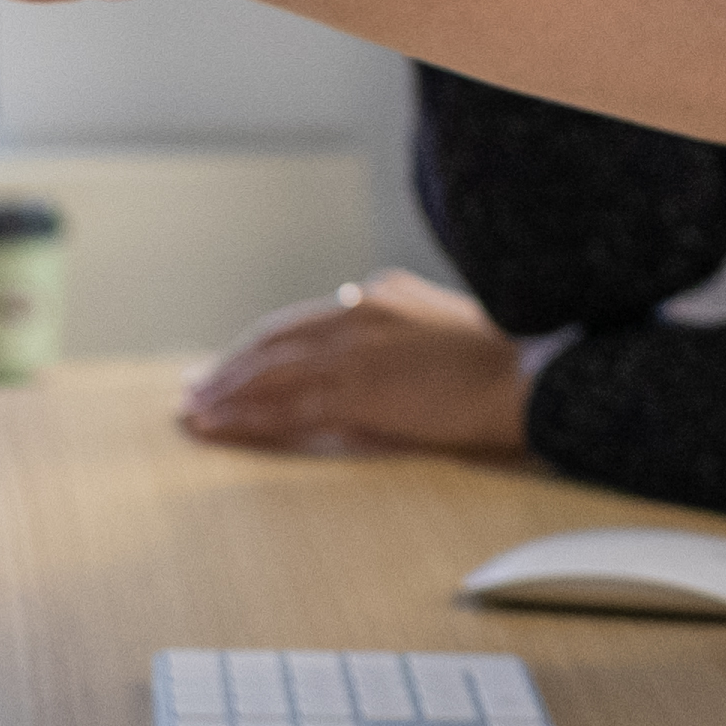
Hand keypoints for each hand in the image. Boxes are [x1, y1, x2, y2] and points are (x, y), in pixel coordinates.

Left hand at [180, 273, 532, 455]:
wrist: (531, 375)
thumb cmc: (502, 357)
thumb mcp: (442, 319)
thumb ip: (400, 314)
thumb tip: (364, 303)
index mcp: (380, 298)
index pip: (302, 323)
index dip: (262, 346)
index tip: (234, 362)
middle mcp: (359, 315)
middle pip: (275, 342)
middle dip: (231, 366)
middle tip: (195, 388)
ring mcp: (356, 352)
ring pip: (270, 373)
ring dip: (225, 393)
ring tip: (193, 412)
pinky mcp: (358, 391)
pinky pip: (285, 406)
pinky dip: (245, 416)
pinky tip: (219, 426)